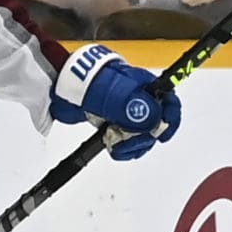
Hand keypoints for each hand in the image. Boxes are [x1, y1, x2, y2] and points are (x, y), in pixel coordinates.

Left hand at [49, 43, 180, 160]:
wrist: (61, 86)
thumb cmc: (90, 83)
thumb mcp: (116, 96)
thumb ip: (137, 110)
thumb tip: (156, 121)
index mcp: (145, 85)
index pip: (169, 102)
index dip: (170, 119)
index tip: (161, 136)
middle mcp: (138, 97)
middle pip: (156, 122)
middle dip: (147, 137)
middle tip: (131, 143)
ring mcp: (125, 110)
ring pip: (141, 133)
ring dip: (134, 145)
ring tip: (118, 147)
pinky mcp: (111, 120)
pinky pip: (125, 137)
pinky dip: (122, 146)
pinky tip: (114, 149)